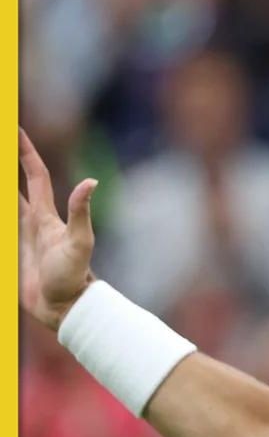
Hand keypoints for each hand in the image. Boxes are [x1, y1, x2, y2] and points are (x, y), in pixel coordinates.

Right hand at [19, 128, 97, 330]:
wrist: (66, 307)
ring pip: (4, 206)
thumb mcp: (80, 242)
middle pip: (11, 186)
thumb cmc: (75, 275)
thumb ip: (81, 213)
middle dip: (3, 166)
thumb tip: (91, 181)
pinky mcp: (11, 253)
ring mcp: (19, 237)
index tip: (14, 129)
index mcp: (45, 215)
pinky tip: (0, 211)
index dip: (24, 152)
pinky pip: (1, 231)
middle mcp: (30, 221)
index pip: (33, 175)